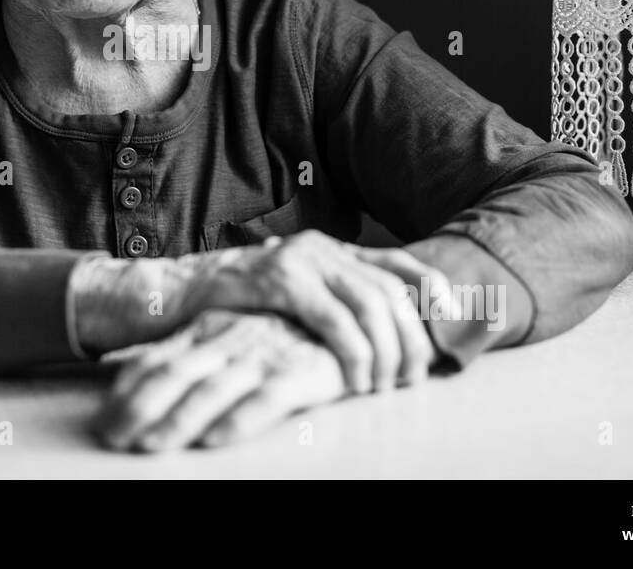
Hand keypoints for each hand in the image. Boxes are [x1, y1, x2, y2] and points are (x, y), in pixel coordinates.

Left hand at [94, 309, 346, 451]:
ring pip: (213, 389)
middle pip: (176, 375)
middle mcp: (228, 341)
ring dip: (179, 419)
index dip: (125, 393)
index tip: (102, 422)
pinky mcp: (299, 373)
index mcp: (205, 332)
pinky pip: (266, 399)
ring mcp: (263, 355)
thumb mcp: (218, 340)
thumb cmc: (273, 338)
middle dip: (140, 409)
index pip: (156, 361)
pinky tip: (216, 439)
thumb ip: (173, 354)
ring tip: (152, 445)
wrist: (344, 323)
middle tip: (115, 438)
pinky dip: (239, 419)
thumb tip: (114, 368)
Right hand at [203, 231, 458, 393]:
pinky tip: (356, 378)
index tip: (453, 315)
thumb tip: (376, 334)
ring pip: (368, 304)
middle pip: (389, 290)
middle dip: (409, 338)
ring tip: (383, 385)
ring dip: (385, 351)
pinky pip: (333, 318)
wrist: (178, 293)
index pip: (395, 262)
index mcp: (329, 249)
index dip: (430, 287)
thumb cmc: (236, 305)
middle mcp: (321, 247)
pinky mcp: (280, 280)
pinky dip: (353, 352)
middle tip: (411, 378)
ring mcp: (301, 260)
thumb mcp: (290, 297)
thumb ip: (328, 302)